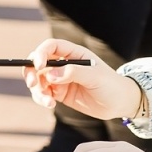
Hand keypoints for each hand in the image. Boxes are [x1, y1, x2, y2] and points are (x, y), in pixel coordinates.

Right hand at [24, 39, 140, 119]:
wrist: (121, 104)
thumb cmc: (112, 85)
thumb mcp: (95, 77)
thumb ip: (73, 73)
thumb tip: (50, 75)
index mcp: (73, 53)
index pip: (50, 47)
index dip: (40, 53)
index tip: (39, 66)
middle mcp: (63, 64)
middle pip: (37, 62)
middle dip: (31, 72)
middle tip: (32, 84)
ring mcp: (59, 79)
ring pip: (37, 80)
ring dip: (37, 90)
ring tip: (47, 101)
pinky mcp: (58, 93)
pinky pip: (42, 93)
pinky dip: (41, 99)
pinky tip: (50, 104)